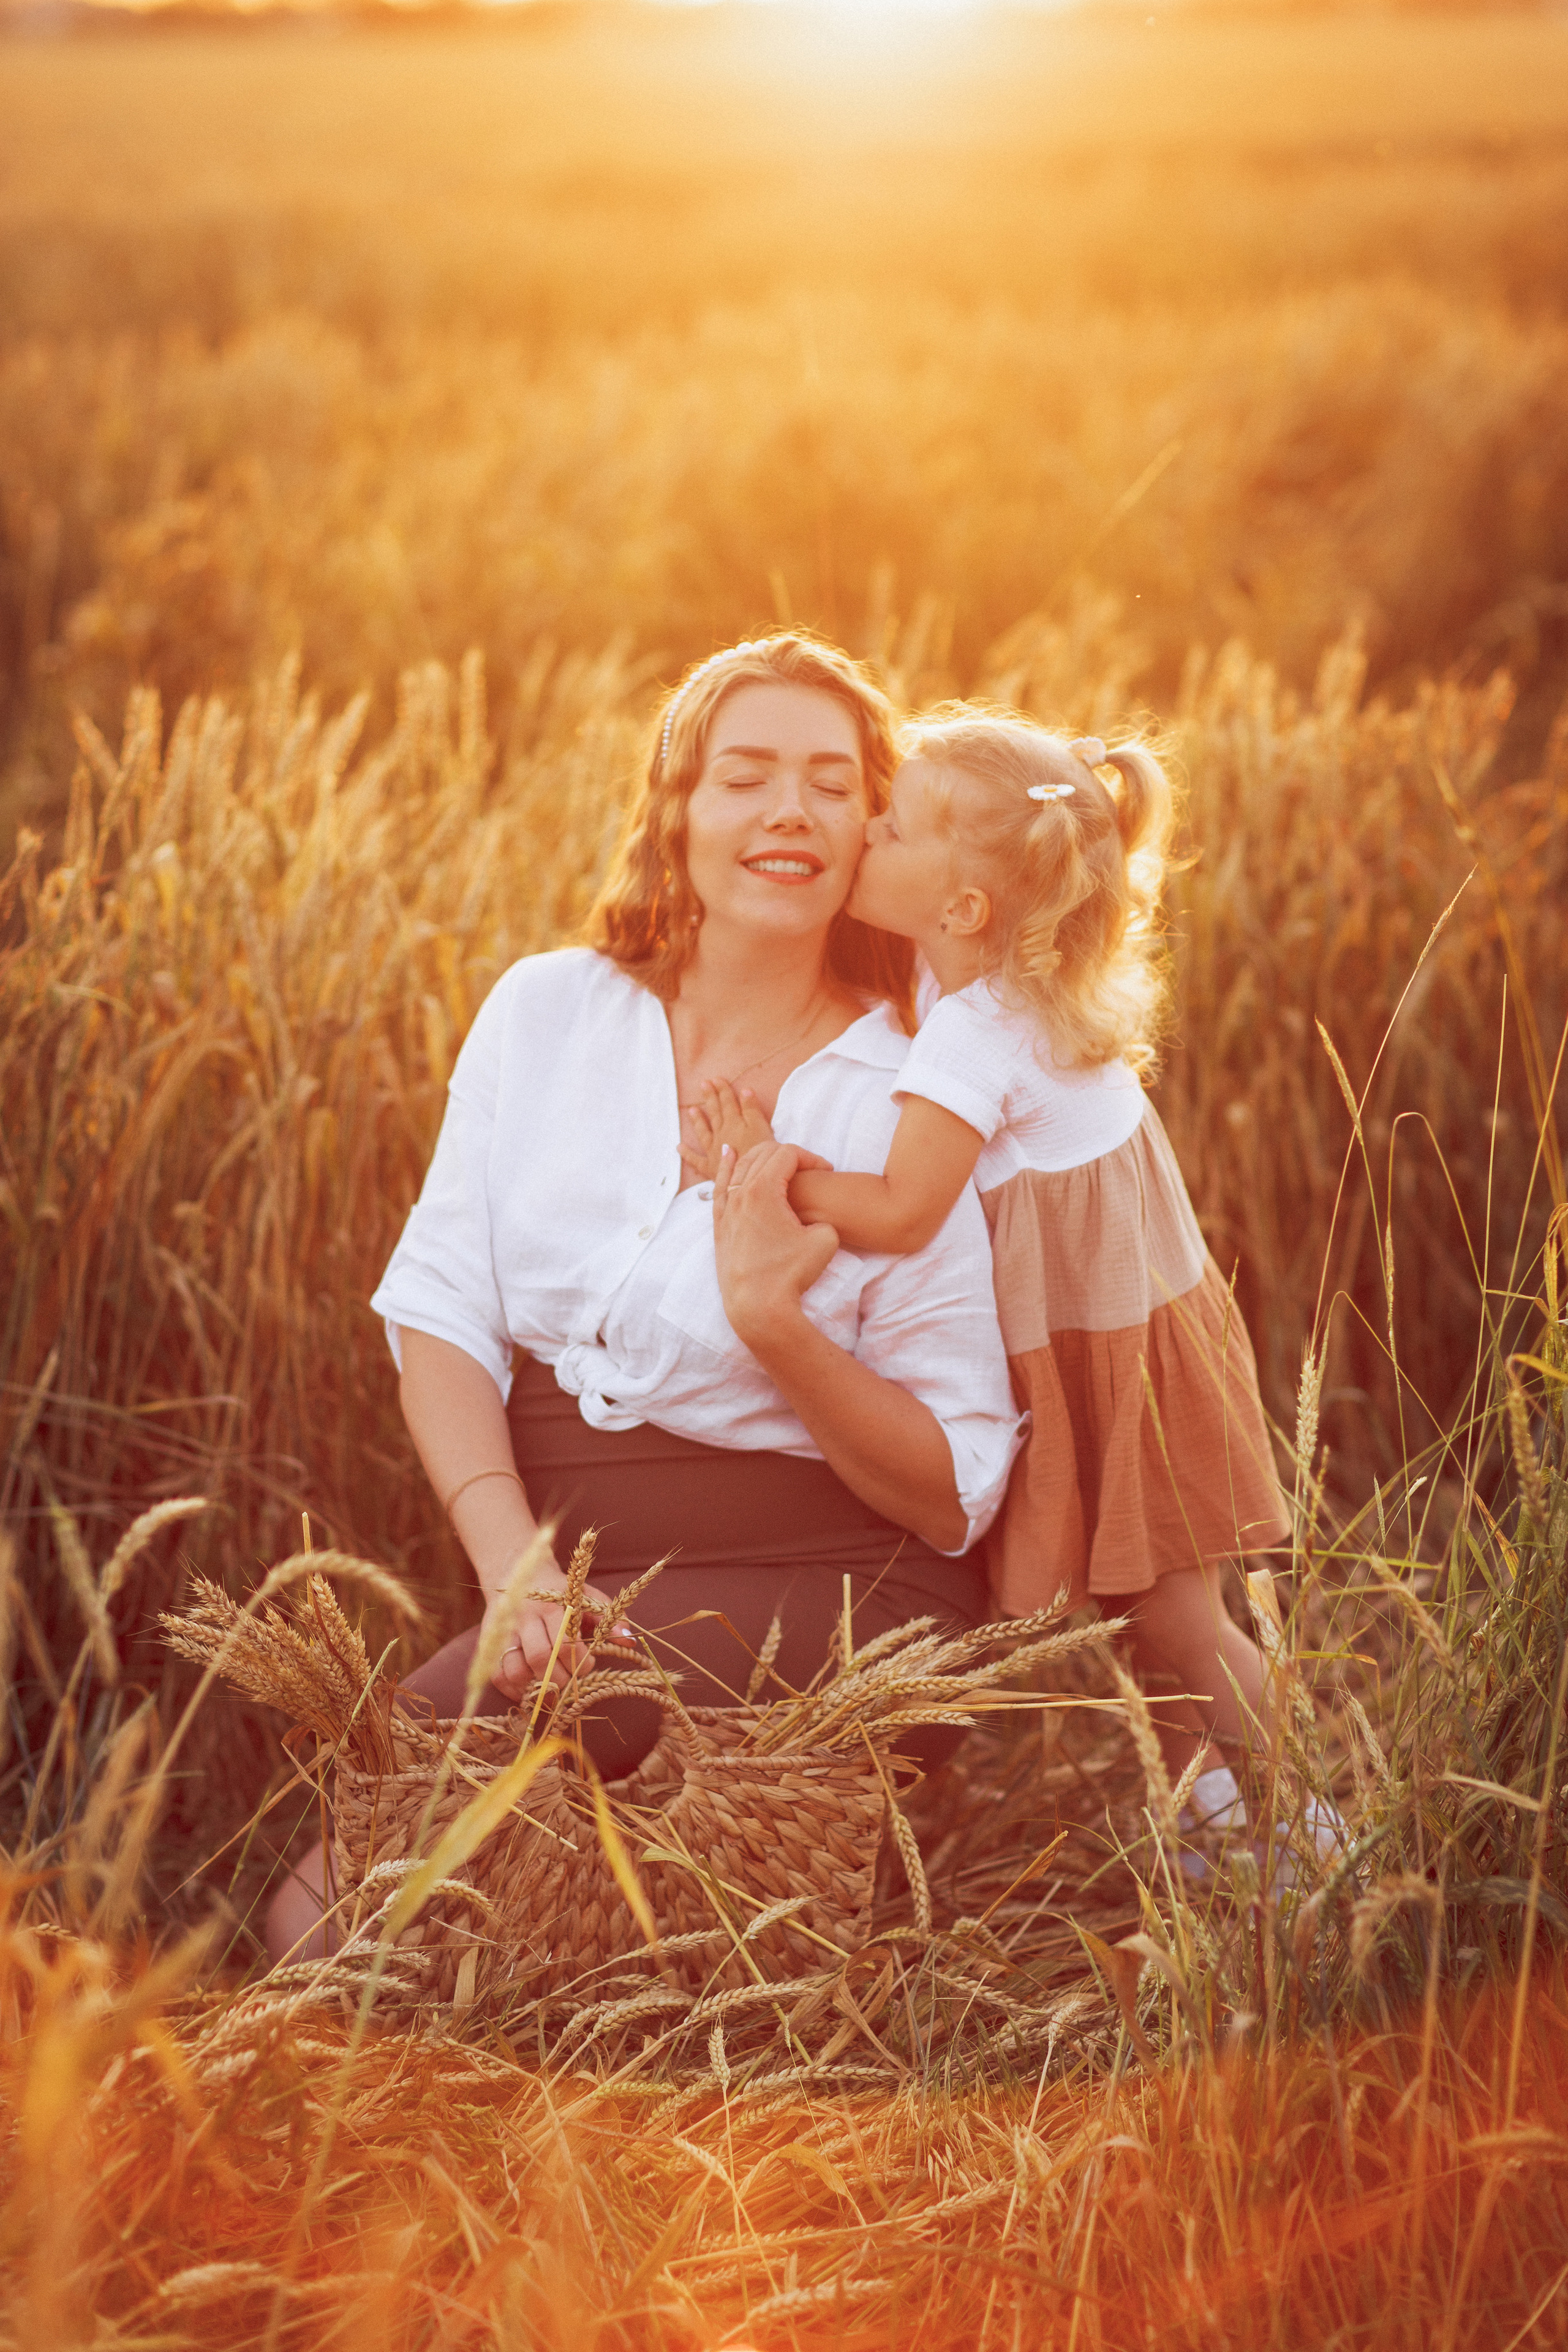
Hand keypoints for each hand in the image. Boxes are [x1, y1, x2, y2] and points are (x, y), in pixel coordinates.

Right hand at [480, 1560, 635, 1702]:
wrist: (517, 1571)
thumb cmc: (562, 1591)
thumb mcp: (589, 1596)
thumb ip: (610, 1619)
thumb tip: (629, 1642)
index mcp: (553, 1603)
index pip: (565, 1641)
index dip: (579, 1661)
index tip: (588, 1665)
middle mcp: (525, 1617)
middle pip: (540, 1658)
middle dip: (560, 1678)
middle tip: (570, 1681)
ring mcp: (504, 1631)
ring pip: (515, 1669)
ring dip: (535, 1687)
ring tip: (550, 1687)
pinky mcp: (489, 1643)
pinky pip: (498, 1675)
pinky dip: (514, 1689)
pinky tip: (530, 1689)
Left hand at [678, 1078, 777, 1179]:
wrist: (752, 1181)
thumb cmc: (760, 1154)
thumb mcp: (762, 1128)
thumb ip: (752, 1110)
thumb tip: (744, 1090)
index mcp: (734, 1123)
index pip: (728, 1102)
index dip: (723, 1090)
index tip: (717, 1078)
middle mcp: (721, 1134)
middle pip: (715, 1113)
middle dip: (710, 1098)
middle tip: (703, 1084)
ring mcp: (713, 1151)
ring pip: (704, 1132)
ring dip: (698, 1120)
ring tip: (691, 1110)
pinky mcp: (711, 1168)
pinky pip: (696, 1160)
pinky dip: (687, 1153)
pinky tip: (678, 1147)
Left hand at [712, 1139, 839, 1346]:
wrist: (758, 1306)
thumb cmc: (791, 1275)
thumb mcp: (825, 1239)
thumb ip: (824, 1218)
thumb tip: (815, 1218)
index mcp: (763, 1191)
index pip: (787, 1154)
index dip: (812, 1157)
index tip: (827, 1171)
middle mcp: (740, 1194)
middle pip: (763, 1155)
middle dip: (789, 1155)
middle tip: (809, 1168)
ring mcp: (726, 1209)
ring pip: (740, 1167)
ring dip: (760, 1156)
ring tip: (774, 1153)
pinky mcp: (720, 1225)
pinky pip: (720, 1186)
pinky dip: (726, 1167)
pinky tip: (729, 1155)